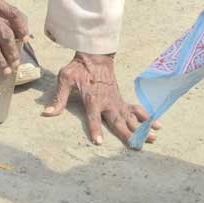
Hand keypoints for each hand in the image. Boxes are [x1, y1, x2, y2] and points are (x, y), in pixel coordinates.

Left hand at [43, 52, 160, 146]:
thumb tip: (47, 113)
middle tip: (137, 145)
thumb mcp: (65, 79)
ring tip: (153, 138)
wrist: (95, 56)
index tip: (99, 142)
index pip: (93, 117)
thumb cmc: (79, 68)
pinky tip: (156, 124)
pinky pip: (135, 109)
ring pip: (130, 117)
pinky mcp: (121, 99)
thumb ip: (58, 97)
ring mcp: (117, 101)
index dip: (96, 129)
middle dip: (128, 134)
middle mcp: (107, 102)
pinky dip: (146, 116)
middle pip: (118, 121)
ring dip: (142, 128)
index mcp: (93, 99)